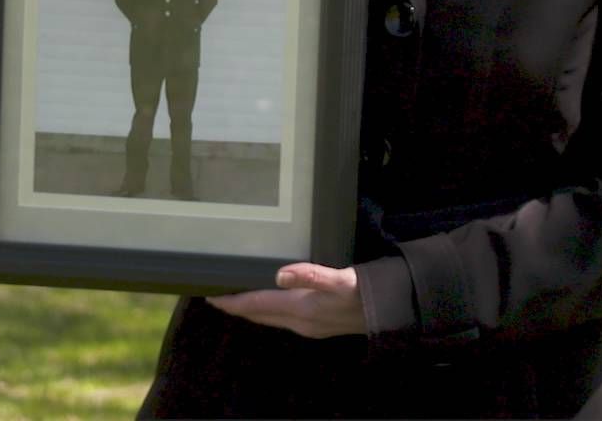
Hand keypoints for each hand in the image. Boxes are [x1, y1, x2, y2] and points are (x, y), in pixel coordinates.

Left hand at [205, 263, 365, 338]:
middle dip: (239, 307)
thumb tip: (279, 274)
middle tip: (218, 295)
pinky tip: (272, 302)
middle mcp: (300, 322)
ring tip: (238, 298)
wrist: (391, 311)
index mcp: (300, 309)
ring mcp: (309, 326)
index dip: (234, 302)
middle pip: (260, 315)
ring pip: (271, 319)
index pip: (257, 306)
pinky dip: (269, 311)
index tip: (211, 296)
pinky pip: (283, 319)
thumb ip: (310, 275)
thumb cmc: (364, 293)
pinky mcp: (318, 325)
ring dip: (253, 310)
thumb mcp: (340, 280)